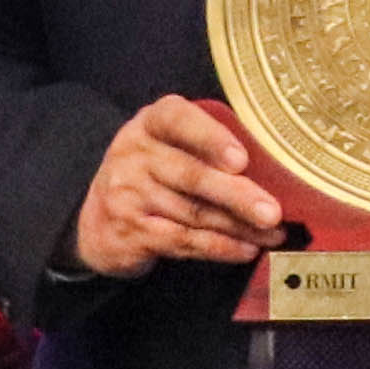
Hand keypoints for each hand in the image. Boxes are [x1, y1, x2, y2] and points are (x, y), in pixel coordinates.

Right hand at [68, 97, 286, 277]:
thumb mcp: (167, 146)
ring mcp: (128, 194)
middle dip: (237, 195)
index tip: (241, 159)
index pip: (177, 119)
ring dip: (240, 228)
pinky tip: (246, 250)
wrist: (96, 220)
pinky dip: (220, 248)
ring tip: (273, 234)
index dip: (210, 138)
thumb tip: (272, 168)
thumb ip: (205, 146)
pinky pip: (184, 241)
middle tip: (273, 212)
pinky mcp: (131, 231)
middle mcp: (134, 154)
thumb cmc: (152, 175)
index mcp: (149, 123)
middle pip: (191, 175)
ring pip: (194, 213)